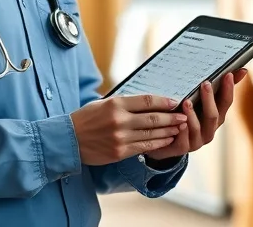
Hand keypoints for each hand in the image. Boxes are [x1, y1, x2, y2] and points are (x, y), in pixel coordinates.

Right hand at [69, 94, 187, 165]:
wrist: (68, 140)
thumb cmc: (86, 119)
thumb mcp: (103, 103)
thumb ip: (124, 103)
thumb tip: (148, 101)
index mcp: (115, 104)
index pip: (146, 101)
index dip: (164, 101)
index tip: (175, 102)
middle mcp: (120, 120)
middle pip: (153, 118)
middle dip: (172, 117)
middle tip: (184, 116)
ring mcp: (120, 138)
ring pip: (151, 133)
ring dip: (169, 131)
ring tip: (180, 127)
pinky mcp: (120, 152)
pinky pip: (144, 146)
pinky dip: (158, 143)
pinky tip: (167, 139)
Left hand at [144, 68, 247, 165]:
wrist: (167, 142)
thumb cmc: (186, 116)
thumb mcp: (200, 102)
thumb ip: (217, 88)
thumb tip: (241, 70)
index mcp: (216, 118)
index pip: (226, 103)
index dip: (229, 89)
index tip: (228, 74)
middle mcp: (209, 130)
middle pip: (213, 115)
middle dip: (210, 99)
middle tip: (206, 83)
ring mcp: (196, 141)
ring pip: (197, 128)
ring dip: (193, 114)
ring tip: (187, 102)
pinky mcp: (182, 148)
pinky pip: (183, 141)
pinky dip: (181, 131)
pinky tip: (178, 122)